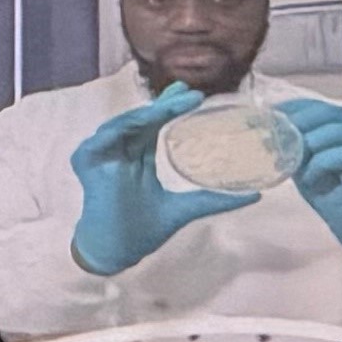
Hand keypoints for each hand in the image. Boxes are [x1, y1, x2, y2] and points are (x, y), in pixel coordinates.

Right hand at [66, 90, 251, 274]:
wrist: (118, 249)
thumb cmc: (143, 228)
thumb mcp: (185, 208)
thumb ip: (214, 199)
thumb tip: (255, 195)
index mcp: (137, 157)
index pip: (154, 126)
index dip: (172, 109)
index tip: (196, 97)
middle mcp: (118, 150)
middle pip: (141, 120)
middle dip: (164, 104)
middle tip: (190, 93)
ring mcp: (100, 154)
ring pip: (125, 124)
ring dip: (148, 113)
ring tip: (173, 104)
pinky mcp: (86, 161)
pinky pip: (104, 137)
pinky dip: (123, 127)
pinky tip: (144, 119)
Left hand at [268, 95, 341, 270]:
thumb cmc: (335, 198)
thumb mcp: (306, 168)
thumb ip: (295, 150)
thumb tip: (268, 135)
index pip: (321, 108)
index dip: (295, 108)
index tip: (270, 115)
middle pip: (329, 113)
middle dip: (299, 122)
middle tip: (277, 136)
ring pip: (336, 130)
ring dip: (309, 144)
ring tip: (295, 163)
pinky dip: (321, 164)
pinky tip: (312, 180)